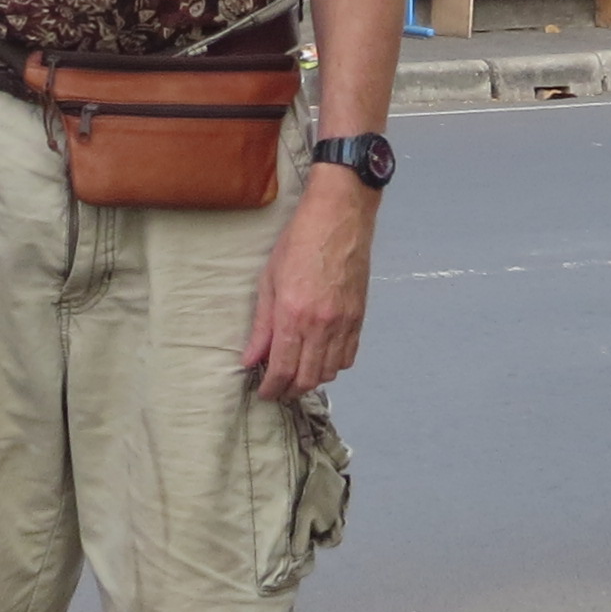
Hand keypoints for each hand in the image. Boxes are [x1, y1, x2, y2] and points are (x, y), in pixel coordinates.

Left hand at [241, 169, 374, 400]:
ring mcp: (344, 323)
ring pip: (331, 372)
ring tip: (297, 374)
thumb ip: (261, 326)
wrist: (338, 218)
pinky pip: (349, 356)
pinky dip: (334, 365)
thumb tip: (250, 359)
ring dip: (312, 380)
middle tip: (278, 390)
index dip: (272, 388)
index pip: (282, 369)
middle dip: (290, 391)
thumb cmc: (298, 242)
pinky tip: (321, 358)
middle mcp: (321, 325)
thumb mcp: (268, 281)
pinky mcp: (359, 317)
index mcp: (293, 315)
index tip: (264, 393)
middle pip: (308, 378)